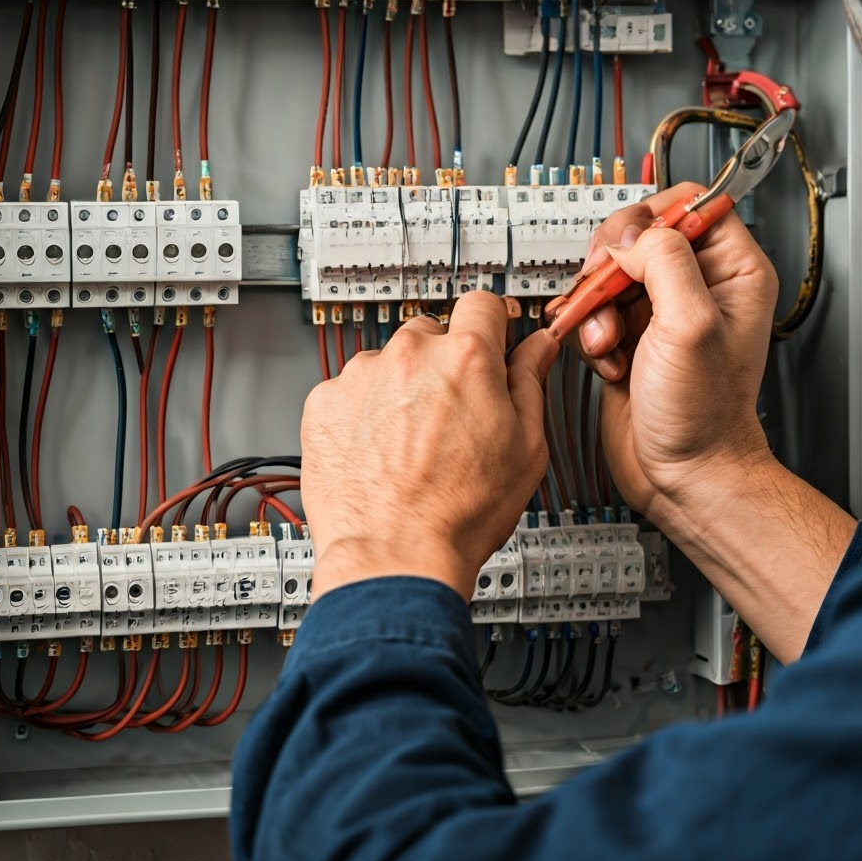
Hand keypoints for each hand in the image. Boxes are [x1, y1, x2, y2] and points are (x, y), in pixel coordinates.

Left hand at [301, 293, 559, 600]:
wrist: (395, 555)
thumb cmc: (461, 512)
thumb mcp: (526, 446)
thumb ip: (531, 382)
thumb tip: (538, 347)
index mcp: (466, 358)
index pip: (483, 305)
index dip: (493, 326)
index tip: (493, 341)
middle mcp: (409, 356)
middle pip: (433, 333)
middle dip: (445, 364)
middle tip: (454, 415)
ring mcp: (360, 377)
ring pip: (388, 364)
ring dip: (401, 389)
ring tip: (413, 445)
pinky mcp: (323, 403)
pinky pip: (349, 392)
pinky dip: (363, 413)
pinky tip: (381, 452)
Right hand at [572, 182, 780, 523]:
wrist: (682, 474)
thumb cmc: (704, 415)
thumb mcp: (691, 326)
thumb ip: (665, 262)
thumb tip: (631, 234)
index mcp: (732, 270)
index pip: (690, 203)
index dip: (652, 217)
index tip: (630, 246)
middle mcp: (697, 285)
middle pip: (637, 234)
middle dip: (611, 265)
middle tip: (604, 290)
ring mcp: (660, 311)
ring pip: (609, 273)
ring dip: (595, 305)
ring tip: (609, 341)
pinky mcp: (629, 336)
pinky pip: (594, 310)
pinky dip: (589, 333)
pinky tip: (607, 360)